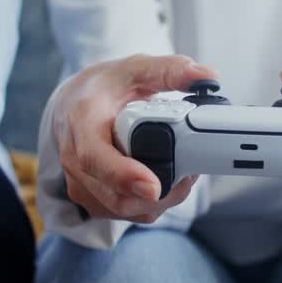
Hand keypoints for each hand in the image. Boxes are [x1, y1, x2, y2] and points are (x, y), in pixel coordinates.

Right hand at [53, 54, 215, 223]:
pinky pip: (128, 213)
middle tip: (190, 171)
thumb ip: (170, 71)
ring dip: (161, 199)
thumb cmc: (105, 88)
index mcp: (81, 122)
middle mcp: (74, 159)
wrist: (73, 105)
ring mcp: (81, 184)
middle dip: (160, 192)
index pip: (95, 157)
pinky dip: (152, 203)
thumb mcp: (135, 69)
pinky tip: (166, 181)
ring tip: (181, 171)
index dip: (124, 175)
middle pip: (116, 195)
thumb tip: (208, 77)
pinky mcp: (93, 200)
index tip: (152, 186)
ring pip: (126, 209)